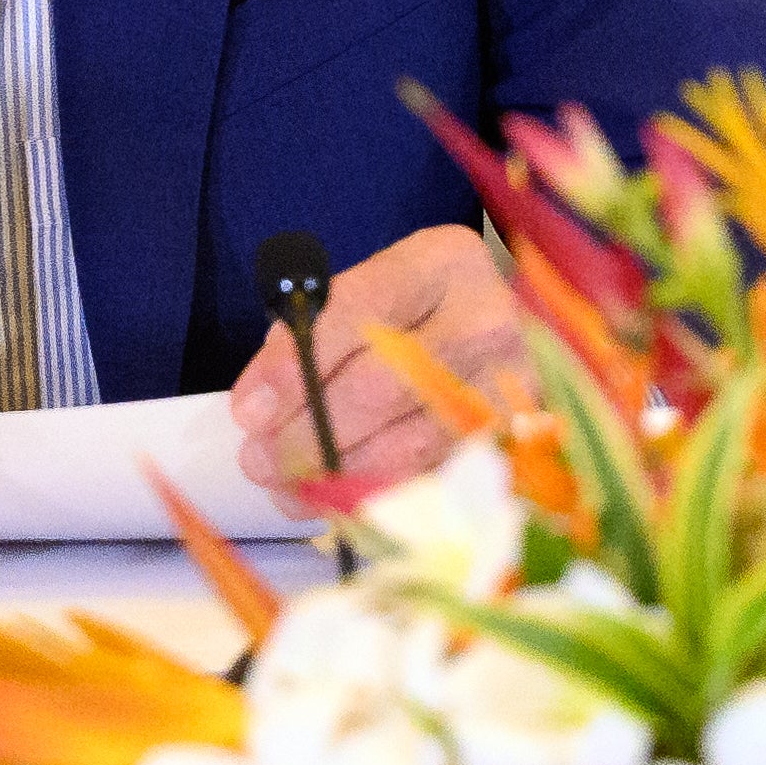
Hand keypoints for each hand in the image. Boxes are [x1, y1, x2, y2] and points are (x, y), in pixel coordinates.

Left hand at [229, 222, 521, 501]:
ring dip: (336, 475)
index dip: (296, 367)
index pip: (359, 312)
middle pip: (384, 385)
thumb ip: (313, 335)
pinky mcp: (517, 443)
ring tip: (286, 487)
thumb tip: (260, 409)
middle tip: (259, 461)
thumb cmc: (422, 314)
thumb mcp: (371, 295)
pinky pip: (434, 480)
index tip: (248, 412)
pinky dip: (376, 498)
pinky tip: (335, 501)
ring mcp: (514, 386)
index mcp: (445, 263)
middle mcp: (489, 319)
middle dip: (309, 433)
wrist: (507, 335)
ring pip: (410, 444)